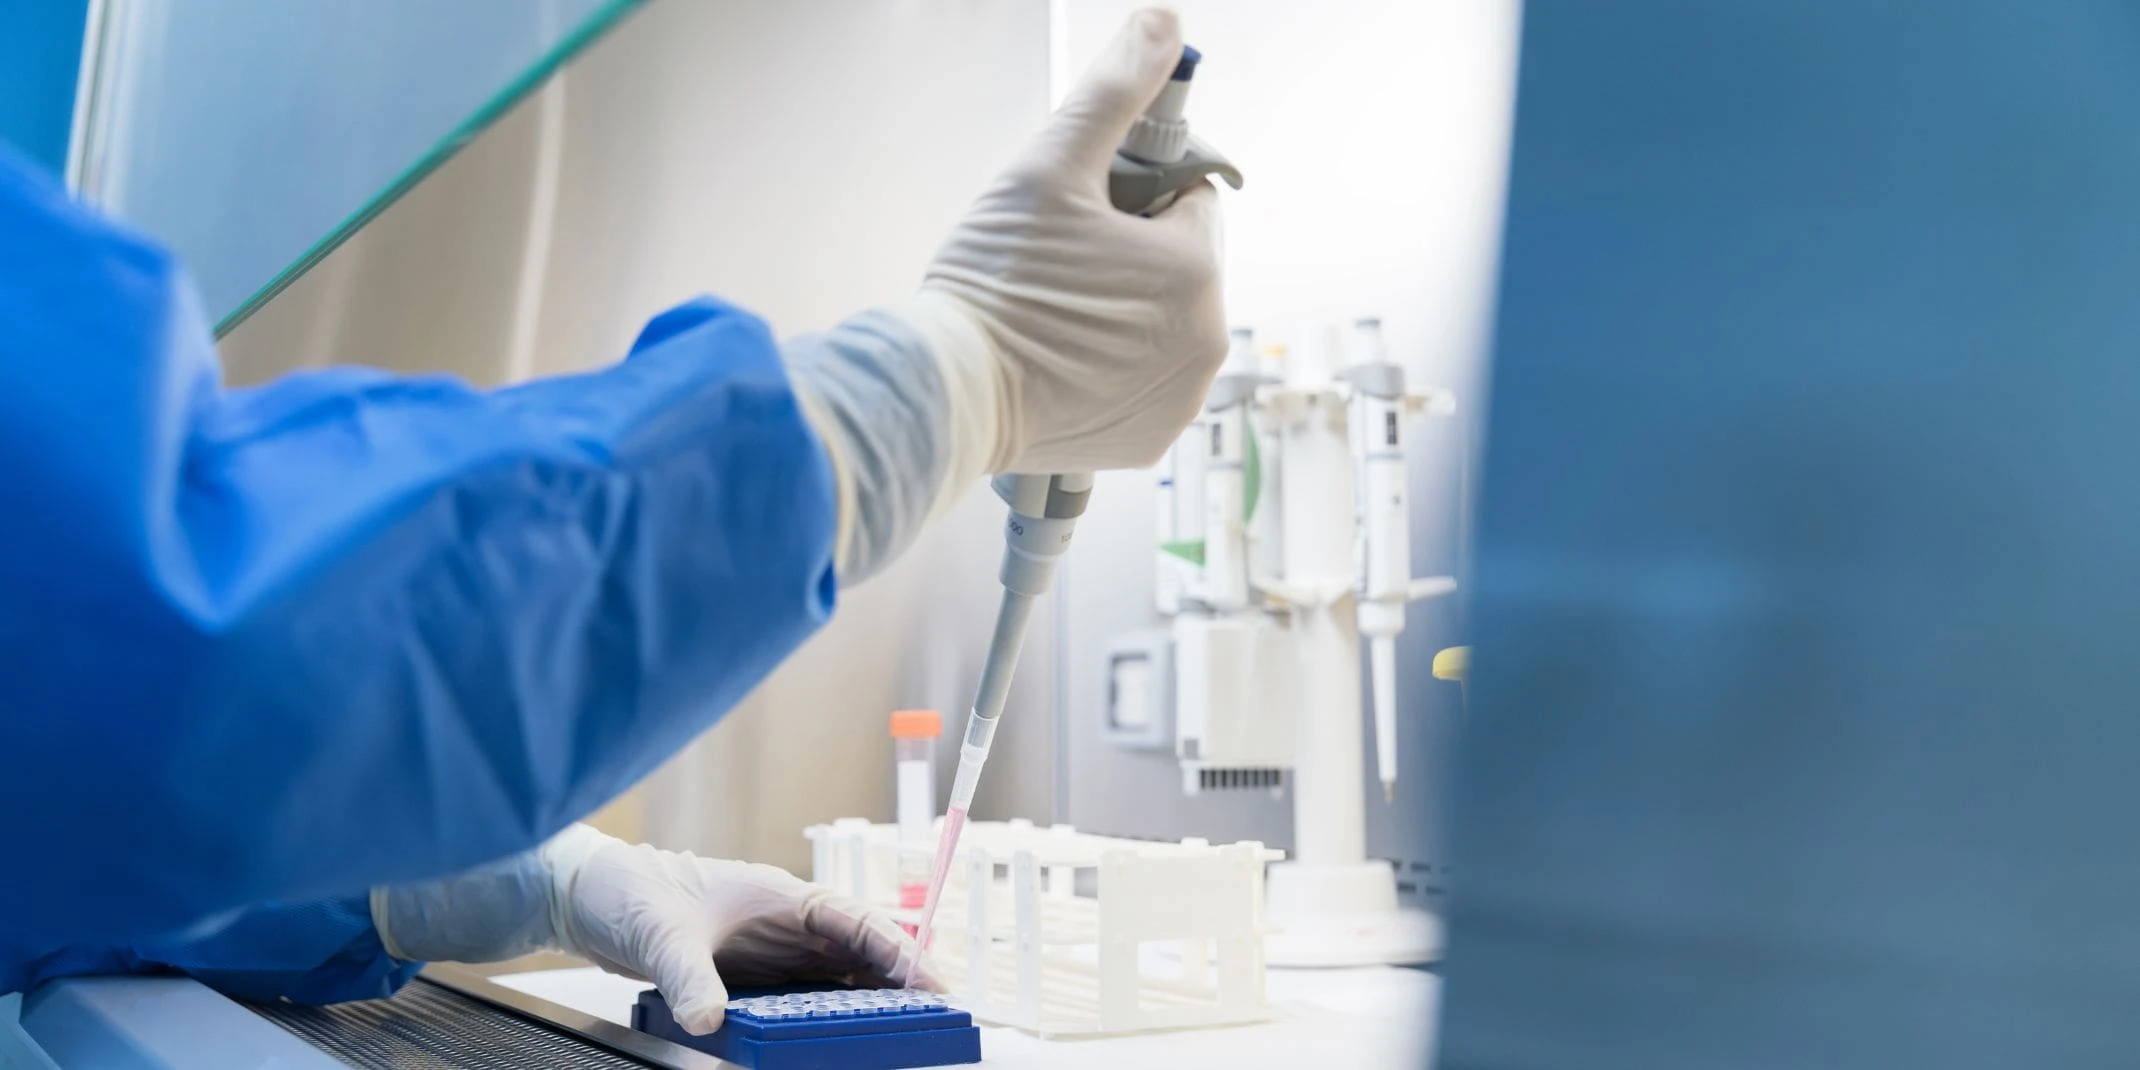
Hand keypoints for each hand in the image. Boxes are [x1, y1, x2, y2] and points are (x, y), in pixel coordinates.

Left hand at [554, 832, 927, 1032]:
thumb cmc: (628, 892)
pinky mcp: (752, 972)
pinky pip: (808, 993)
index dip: (896, 949)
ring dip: (873, 996)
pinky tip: (848, 1033)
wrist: (588, 898)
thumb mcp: (662, 935)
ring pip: (839, 973)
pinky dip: (834, 1011)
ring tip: (909, 1025)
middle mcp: (785, 921)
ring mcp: (771, 948)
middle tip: (939, 1011)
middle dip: (901, 977)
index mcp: (779, 895)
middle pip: (860, 949)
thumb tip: (707, 1018)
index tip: (928, 979)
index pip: (854, 921)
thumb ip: (689, 978)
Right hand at [891, 6, 1227, 474]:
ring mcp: (1180, 397)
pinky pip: (1145, 383)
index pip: (1186, 197)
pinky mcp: (1151, 439)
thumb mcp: (1050, 165)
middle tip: (1060, 264)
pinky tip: (1063, 360)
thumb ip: (1114, 90)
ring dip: (1125, 312)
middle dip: (1130, 254)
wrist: (945, 394)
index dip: (1133, 194)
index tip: (1086, 212)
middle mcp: (1205, 340)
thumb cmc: (992, 286)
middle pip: (1177, 264)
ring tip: (1057, 313)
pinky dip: (1114, 370)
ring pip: (1162, 324)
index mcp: (1195, 268)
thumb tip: (1162, 26)